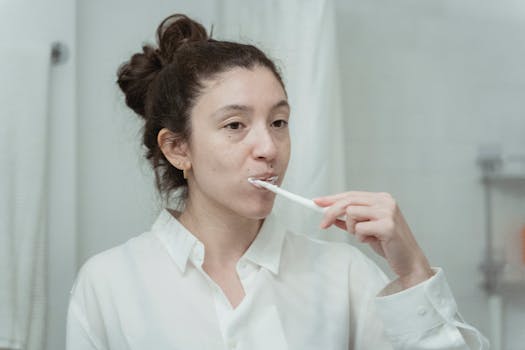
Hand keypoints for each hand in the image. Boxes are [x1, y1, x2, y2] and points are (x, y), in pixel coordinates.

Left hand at [314, 191, 433, 288]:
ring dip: (352, 229)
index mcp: (382, 198)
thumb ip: (351, 219)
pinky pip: (359, 229)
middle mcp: (385, 201)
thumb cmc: (389, 244)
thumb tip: (329, 213)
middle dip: (331, 213)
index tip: (316, 202)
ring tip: (365, 237)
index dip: (332, 198)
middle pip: (348, 201)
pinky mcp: (387, 225)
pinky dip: (361, 238)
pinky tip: (373, 242)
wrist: (409, 261)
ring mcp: (387, 212)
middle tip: (322, 225)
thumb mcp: (367, 227)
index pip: (351, 195)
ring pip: (351, 214)